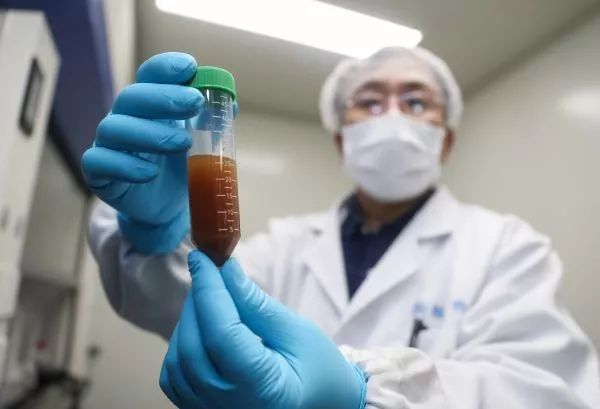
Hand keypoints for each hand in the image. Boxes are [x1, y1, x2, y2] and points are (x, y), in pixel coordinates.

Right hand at [81, 52, 201, 253]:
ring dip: (150, 133)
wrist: (167, 209)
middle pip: (131, 97)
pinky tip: (150, 173)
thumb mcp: (202, 144)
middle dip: (163, 98)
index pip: (150, 76)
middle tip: (194, 103)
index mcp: (150, 106)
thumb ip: (213, 124)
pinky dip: (125, 166)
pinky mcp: (99, 174)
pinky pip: (99, 162)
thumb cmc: (181, 168)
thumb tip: (229, 104)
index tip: (190, 67)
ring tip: (183, 143)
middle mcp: (125, 119)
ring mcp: (109, 145)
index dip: (165, 68)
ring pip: (114, 128)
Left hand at [160, 251, 365, 408]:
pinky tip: (203, 326)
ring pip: (179, 359)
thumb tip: (226, 269)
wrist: (322, 403)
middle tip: (211, 271)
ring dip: (188, 320)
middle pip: (194, 345)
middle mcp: (230, 407)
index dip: (208, 291)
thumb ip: (256, 304)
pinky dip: (182, 343)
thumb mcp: (296, 332)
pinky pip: (175, 374)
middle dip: (198, 300)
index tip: (202, 257)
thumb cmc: (318, 369)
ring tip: (213, 299)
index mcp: (263, 389)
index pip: (222, 334)